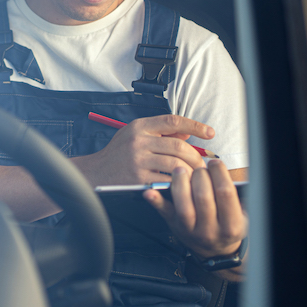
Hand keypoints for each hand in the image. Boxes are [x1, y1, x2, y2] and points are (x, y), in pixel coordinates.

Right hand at [75, 114, 212, 185]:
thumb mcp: (135, 135)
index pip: (173, 121)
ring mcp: (138, 159)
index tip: (210, 133)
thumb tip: (187, 133)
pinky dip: (178, 184)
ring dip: (190, 172)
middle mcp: (138, 140)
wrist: (96, 172)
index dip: (195, 125)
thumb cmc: (118, 153)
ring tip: (196, 177)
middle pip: (178, 145)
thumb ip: (160, 133)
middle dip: (196, 157)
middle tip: (204, 166)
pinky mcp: (138, 178)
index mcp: (139, 127)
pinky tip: (182, 186)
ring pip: (176, 164)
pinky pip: (166, 180)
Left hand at [144, 159, 247, 259]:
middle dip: (200, 175)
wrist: (215, 252)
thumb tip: (227, 172)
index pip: (225, 193)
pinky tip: (149, 191)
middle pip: (203, 196)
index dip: (219, 173)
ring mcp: (190, 230)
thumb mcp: (241, 215)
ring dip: (180, 183)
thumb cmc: (228, 225)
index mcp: (231, 226)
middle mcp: (210, 230)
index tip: (215, 163)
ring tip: (181, 169)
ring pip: (183, 205)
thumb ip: (236, 196)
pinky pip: (164, 213)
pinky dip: (156, 201)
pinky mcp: (174, 226)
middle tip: (199, 167)